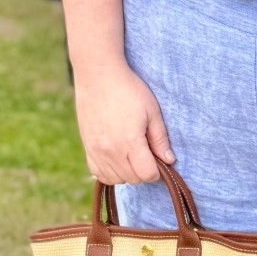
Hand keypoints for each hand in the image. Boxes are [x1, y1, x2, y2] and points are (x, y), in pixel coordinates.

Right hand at [73, 60, 176, 185]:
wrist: (98, 76)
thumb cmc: (129, 90)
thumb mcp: (152, 111)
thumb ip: (160, 139)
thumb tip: (169, 161)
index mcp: (129, 142)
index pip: (147, 175)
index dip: (158, 170)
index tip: (159, 157)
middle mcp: (110, 151)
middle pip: (133, 179)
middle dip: (144, 170)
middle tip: (147, 152)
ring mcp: (96, 151)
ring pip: (116, 179)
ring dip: (128, 173)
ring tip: (132, 153)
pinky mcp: (87, 148)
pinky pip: (99, 174)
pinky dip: (110, 172)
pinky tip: (117, 159)